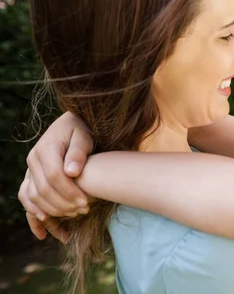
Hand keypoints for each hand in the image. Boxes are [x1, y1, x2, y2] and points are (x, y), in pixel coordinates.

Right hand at [17, 112, 93, 239]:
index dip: (69, 192)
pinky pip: (26, 198)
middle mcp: (33, 159)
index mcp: (46, 148)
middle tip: (84, 210)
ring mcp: (29, 169)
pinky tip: (44, 229)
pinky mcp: (30, 177)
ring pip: (33, 196)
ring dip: (52, 210)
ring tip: (74, 216)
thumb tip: (72, 172)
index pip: (54, 176)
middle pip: (43, 189)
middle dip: (64, 203)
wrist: (69, 126)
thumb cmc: (81, 131)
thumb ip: (78, 152)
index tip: (86, 203)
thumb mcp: (84, 136)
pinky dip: (33, 214)